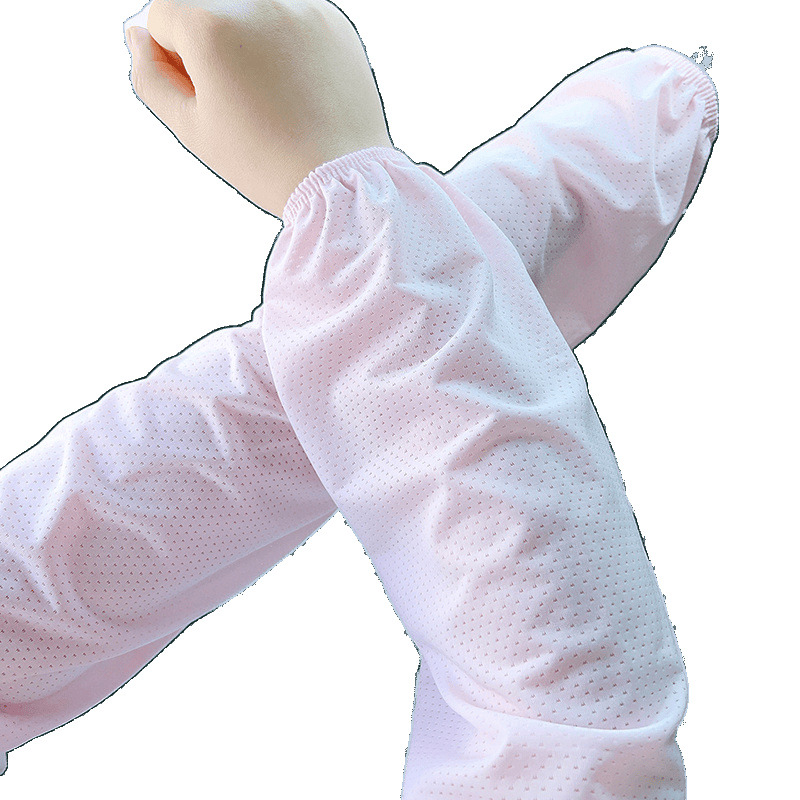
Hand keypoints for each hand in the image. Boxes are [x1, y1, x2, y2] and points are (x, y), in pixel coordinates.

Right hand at [125, 0, 393, 217]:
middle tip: (238, 95)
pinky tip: (299, 87)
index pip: (162, 15)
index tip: (205, 96)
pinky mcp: (334, 20)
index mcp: (210, 25)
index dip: (174, 59)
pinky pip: (292, 17)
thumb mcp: (191, 129)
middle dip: (209, 41)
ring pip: (250, 9)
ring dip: (248, 39)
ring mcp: (300, 5)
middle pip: (207, 5)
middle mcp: (255, 1)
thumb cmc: (263, 162)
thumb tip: (138, 36)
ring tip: (271, 92)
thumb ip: (149, 75)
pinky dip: (286, 42)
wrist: (342, 179)